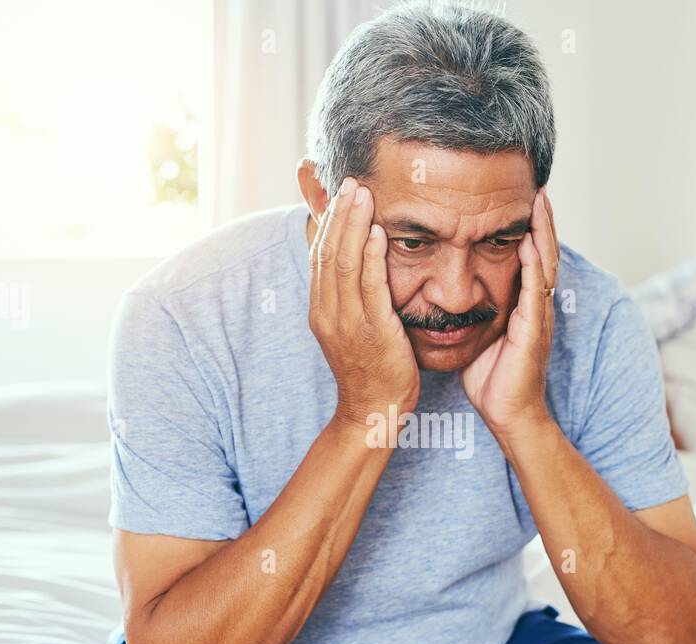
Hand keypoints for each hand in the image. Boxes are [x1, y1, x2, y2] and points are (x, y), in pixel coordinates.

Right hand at [308, 176, 419, 425]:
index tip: (336, 190)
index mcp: (320, 309)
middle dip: (338, 213)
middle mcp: (328, 312)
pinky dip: (372, 257)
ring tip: (362, 193)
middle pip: (327, 252)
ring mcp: (347, 323)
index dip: (326, 220)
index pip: (317, 255)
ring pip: (343, 263)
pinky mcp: (373, 332)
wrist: (372, 411)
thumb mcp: (348, 326)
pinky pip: (370, 288)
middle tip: (350, 180)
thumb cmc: (368, 368)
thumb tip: (344, 264)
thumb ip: (345, 293)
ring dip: (353, 225)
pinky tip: (378, 233)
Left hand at [461, 186, 557, 443]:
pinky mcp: (532, 334)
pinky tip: (528, 246)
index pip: (527, 257)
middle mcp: (535, 306)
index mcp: (522, 304)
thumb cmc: (491, 378)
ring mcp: (537, 318)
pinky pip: (535, 295)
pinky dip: (533, 268)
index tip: (520, 197)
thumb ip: (471, 311)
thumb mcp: (478, 335)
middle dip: (542, 221)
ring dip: (544, 234)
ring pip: (544, 266)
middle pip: (543, 253)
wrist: (508, 415)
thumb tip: (445, 294)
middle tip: (537, 187)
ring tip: (540, 203)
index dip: (527, 228)